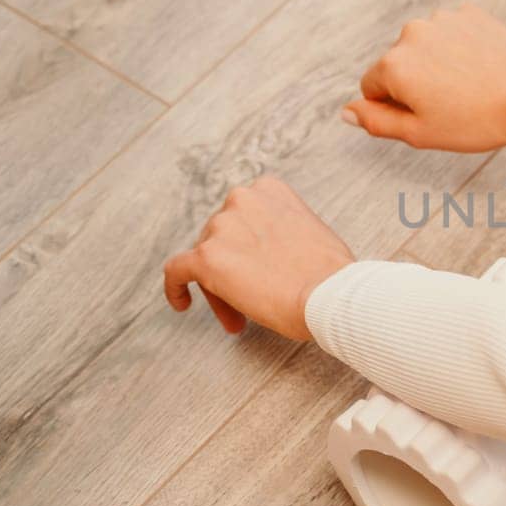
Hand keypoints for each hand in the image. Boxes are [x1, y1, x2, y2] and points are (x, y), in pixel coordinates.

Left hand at [163, 177, 354, 340]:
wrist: (329, 294)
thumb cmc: (329, 273)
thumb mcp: (310, 229)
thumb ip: (280, 229)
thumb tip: (265, 253)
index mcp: (268, 190)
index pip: (242, 218)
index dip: (247, 248)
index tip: (257, 270)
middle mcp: (241, 199)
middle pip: (221, 238)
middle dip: (233, 269)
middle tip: (249, 299)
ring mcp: (222, 227)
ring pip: (204, 259)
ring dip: (219, 287)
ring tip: (240, 315)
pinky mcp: (206, 258)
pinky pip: (176, 271)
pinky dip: (175, 288)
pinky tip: (182, 303)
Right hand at [345, 4, 505, 151]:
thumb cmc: (476, 121)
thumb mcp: (419, 133)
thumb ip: (376, 121)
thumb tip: (347, 111)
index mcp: (394, 64)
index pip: (372, 86)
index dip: (394, 106)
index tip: (424, 115)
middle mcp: (412, 33)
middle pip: (398, 62)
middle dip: (414, 82)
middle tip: (449, 104)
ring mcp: (442, 19)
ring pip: (425, 46)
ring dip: (436, 63)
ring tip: (467, 86)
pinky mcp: (470, 13)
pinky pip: (452, 33)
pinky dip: (459, 48)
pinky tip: (479, 68)